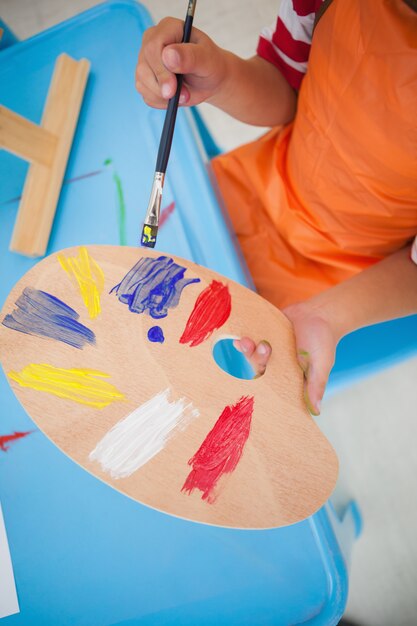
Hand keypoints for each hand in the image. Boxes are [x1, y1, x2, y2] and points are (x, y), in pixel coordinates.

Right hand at [136, 17, 227, 108]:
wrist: (208, 79)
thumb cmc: (210, 64)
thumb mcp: (207, 59)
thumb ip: (190, 56)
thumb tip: (168, 55)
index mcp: (168, 28)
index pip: (153, 46)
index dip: (161, 69)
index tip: (173, 88)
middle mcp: (152, 41)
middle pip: (144, 66)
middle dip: (162, 86)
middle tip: (183, 97)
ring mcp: (146, 61)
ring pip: (142, 82)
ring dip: (163, 97)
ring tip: (184, 95)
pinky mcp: (145, 79)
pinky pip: (146, 95)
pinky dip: (161, 102)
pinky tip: (175, 98)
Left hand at [234, 301, 337, 415]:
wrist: (319, 312)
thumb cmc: (324, 340)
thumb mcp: (322, 364)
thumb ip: (317, 385)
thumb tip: (317, 411)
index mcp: (289, 377)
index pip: (273, 388)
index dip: (263, 387)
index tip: (259, 380)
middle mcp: (276, 367)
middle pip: (259, 370)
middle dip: (256, 360)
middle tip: (264, 347)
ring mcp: (269, 351)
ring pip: (253, 356)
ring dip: (248, 351)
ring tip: (247, 340)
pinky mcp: (264, 336)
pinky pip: (252, 341)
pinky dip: (245, 341)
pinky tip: (237, 338)